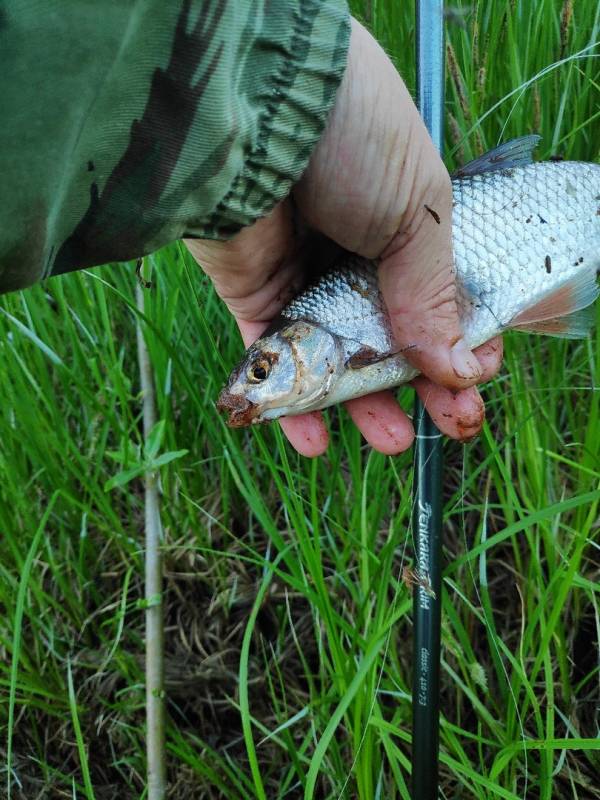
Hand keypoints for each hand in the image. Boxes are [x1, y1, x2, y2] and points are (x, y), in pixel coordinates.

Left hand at [186, 18, 501, 456]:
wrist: (257, 113)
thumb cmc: (353, 142)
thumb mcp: (418, 214)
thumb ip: (432, 293)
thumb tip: (458, 366)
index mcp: (403, 223)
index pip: (439, 297)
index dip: (461, 341)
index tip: (477, 375)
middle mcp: (353, 254)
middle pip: (390, 337)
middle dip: (421, 385)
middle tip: (453, 424)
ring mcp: (302, 277)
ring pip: (336, 359)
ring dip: (363, 406)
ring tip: (394, 441)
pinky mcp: (254, 295)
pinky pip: (275, 361)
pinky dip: (293, 405)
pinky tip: (315, 440)